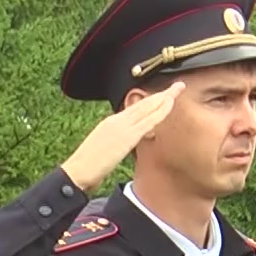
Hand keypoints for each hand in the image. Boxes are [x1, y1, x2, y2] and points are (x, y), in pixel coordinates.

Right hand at [59, 82, 185, 191]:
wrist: (78, 169)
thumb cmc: (89, 164)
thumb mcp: (105, 148)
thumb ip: (117, 141)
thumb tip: (126, 143)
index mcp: (112, 122)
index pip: (136, 108)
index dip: (151, 100)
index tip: (163, 95)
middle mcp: (117, 120)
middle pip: (143, 104)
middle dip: (162, 94)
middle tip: (177, 86)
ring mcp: (122, 126)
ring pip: (147, 108)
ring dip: (164, 98)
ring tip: (177, 89)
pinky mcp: (127, 136)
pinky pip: (147, 121)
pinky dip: (160, 111)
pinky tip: (170, 104)